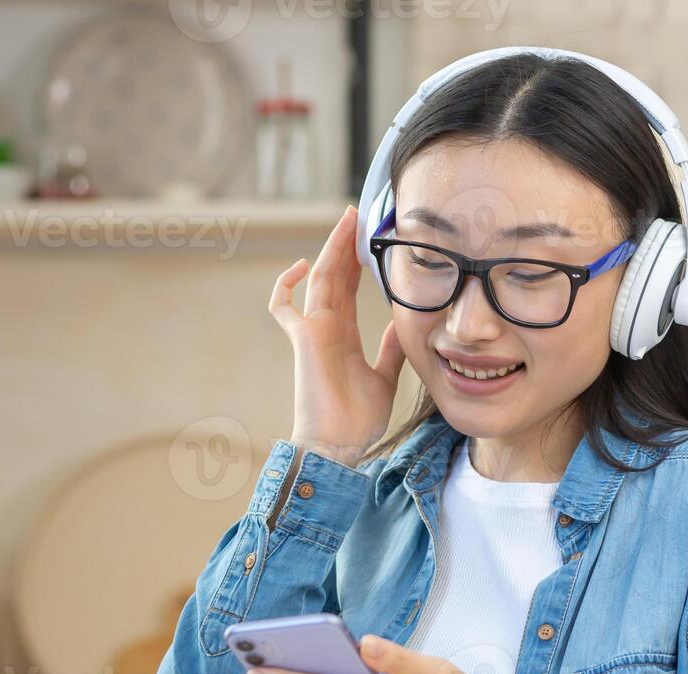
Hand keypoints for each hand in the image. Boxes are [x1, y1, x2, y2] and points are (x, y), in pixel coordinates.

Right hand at [268, 205, 405, 466]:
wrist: (339, 446)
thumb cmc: (357, 419)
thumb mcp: (385, 377)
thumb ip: (391, 350)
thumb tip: (403, 326)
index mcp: (344, 334)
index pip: (350, 287)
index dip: (358, 262)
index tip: (370, 239)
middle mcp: (326, 327)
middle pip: (335, 275)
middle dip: (345, 244)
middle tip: (359, 214)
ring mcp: (312, 331)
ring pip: (319, 280)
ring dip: (332, 249)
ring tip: (348, 221)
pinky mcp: (303, 339)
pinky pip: (284, 307)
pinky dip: (286, 285)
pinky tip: (305, 265)